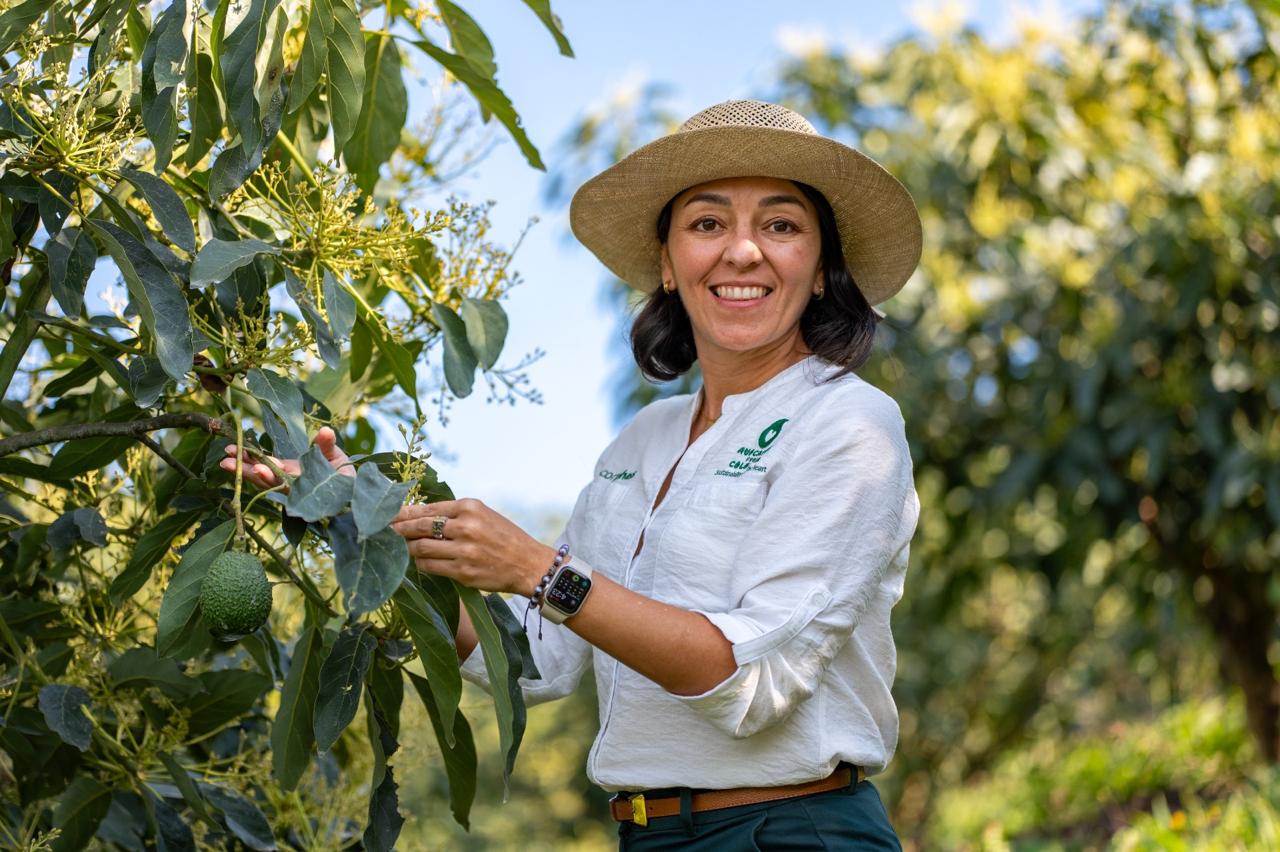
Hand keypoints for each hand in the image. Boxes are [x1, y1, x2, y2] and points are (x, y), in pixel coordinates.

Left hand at [218, 426, 353, 491]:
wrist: (345, 487)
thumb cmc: (345, 476)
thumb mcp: (339, 460)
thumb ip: (328, 446)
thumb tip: (326, 432)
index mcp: (307, 483)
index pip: (286, 480)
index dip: (273, 474)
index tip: (258, 467)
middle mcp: (292, 486)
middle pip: (267, 481)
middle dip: (247, 472)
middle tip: (226, 463)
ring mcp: (285, 482)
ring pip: (261, 478)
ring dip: (243, 468)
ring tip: (224, 459)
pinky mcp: (282, 476)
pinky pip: (263, 473)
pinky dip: (249, 465)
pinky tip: (234, 456)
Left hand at [391, 499, 552, 595]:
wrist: (528, 564)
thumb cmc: (505, 538)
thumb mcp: (483, 516)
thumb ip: (455, 515)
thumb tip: (420, 516)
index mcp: (470, 507)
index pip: (428, 508)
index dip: (404, 512)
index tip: (388, 514)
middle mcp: (466, 526)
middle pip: (420, 526)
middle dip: (397, 529)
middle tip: (382, 530)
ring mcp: (464, 550)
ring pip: (421, 548)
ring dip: (405, 548)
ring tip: (396, 548)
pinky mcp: (463, 572)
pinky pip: (430, 566)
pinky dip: (419, 563)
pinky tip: (415, 562)